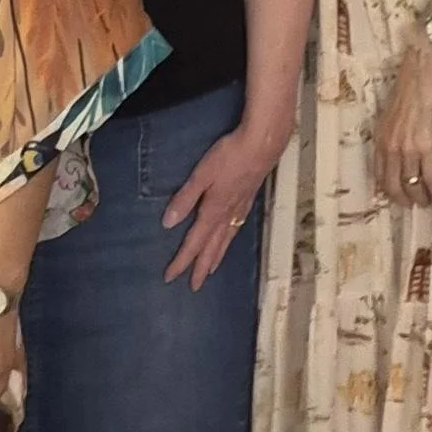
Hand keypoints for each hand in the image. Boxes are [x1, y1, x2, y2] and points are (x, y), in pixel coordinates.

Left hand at [162, 124, 285, 290]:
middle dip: (201, 268)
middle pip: (212, 248)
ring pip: (226, 241)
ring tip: (210, 271)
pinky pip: (235, 230)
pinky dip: (229, 242)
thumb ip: (185, 198)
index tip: (170, 277)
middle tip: (193, 287)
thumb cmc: (230, 156)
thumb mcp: (202, 175)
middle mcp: (227, 215)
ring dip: (216, 258)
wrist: (263, 144)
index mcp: (213, 211)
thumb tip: (168, 224)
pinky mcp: (248, 200)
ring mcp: (240, 209)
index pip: (194, 243)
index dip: (182, 261)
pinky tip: (229, 239)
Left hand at [373, 40, 431, 209]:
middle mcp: (390, 147)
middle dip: (402, 199)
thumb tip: (403, 146)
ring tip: (426, 203)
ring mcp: (408, 149)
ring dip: (419, 198)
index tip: (394, 196)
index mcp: (381, 137)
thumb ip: (395, 132)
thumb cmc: (412, 86)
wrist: (426, 72)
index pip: (378, 172)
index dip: (386, 188)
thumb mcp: (394, 113)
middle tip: (411, 205)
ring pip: (411, 184)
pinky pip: (429, 177)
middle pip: (392, 184)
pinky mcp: (427, 147)